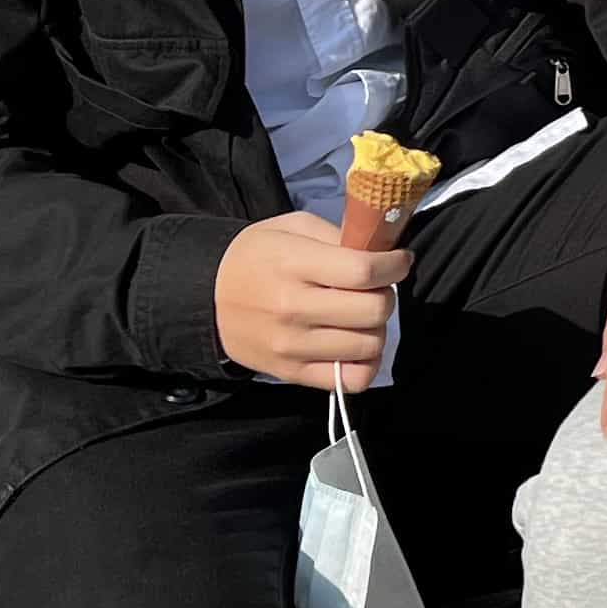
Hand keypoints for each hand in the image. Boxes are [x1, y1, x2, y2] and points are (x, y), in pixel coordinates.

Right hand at [213, 209, 408, 388]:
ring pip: (368, 345)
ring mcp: (292, 345)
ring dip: (377, 328)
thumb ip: (338, 236)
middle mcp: (292, 307)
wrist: (207, 297)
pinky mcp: (292, 373)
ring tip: (361, 316)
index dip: (394, 265)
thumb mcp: (292, 227)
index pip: (363, 271)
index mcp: (293, 263)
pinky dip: (366, 363)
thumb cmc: (257, 257)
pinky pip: (352, 379)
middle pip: (372, 310)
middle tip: (375, 288)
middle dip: (386, 295)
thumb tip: (384, 253)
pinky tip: (357, 346)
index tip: (399, 261)